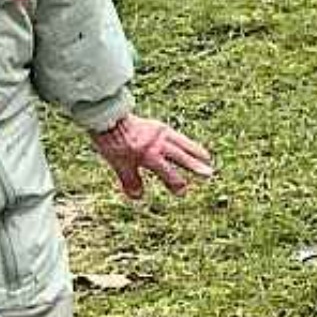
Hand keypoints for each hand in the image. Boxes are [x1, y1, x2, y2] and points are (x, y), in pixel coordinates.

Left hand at [92, 113, 213, 200]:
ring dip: (196, 152)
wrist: (107, 119)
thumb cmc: (111, 142)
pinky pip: (177, 136)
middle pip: (181, 156)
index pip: (168, 172)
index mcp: (149, 154)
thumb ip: (130, 180)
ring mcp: (160, 133)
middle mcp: (158, 143)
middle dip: (195, 165)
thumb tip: (139, 197)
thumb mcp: (119, 164)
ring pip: (183, 144)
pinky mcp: (158, 126)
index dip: (176, 183)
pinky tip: (189, 146)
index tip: (182, 192)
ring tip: (207, 158)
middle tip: (208, 173)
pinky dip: (186, 143)